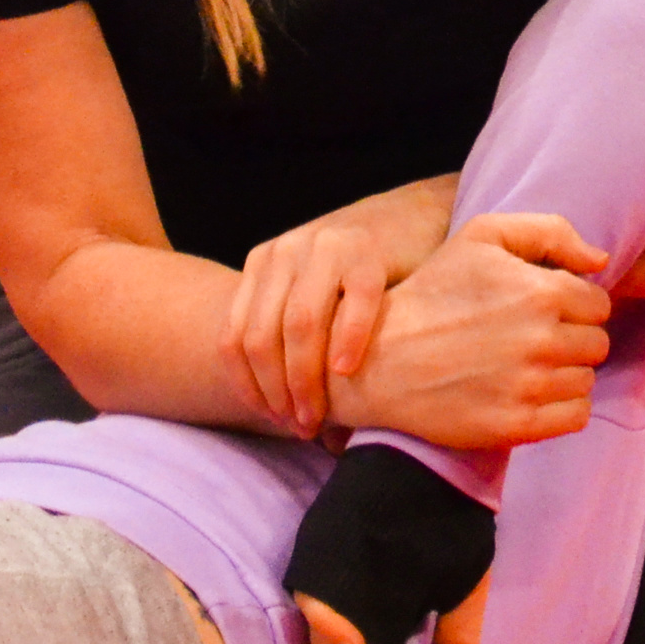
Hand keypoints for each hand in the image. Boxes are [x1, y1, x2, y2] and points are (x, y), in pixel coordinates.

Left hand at [226, 178, 457, 435]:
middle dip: (278, 393)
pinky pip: (352, 303)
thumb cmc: (360, 277)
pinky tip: (348, 371)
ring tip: (320, 415)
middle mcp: (283, 252)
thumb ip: (292, 344)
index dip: (247, 388)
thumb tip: (282, 422)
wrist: (411, 217)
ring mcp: (324, 246)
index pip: (232, 338)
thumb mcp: (312, 298)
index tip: (271, 420)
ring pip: (299, 325)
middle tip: (301, 426)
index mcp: (261, 265)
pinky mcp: (368, 249)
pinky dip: (347, 341)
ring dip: (306, 380)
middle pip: (261, 337)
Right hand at [332, 214, 613, 451]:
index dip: (573, 305)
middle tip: (531, 339)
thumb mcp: (482, 237)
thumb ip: (550, 233)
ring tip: (525, 366)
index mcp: (541, 292)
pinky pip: (575, 417)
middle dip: (571, 340)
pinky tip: (530, 394)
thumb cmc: (433, 293)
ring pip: (586, 381)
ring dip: (564, 374)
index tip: (541, 311)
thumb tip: (601, 261)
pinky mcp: (517, 425)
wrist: (379, 359)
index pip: (598, 304)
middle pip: (596, 344)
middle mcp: (541, 340)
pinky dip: (561, 408)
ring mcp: (529, 387)